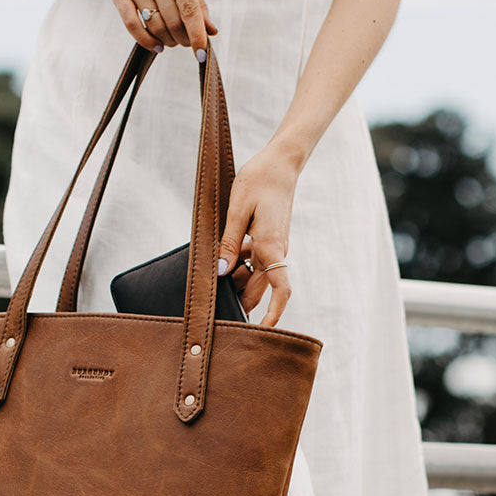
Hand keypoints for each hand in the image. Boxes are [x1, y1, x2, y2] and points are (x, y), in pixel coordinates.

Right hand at [102, 0, 216, 55]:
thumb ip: (197, 2)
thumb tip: (210, 31)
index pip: (189, 7)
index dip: (197, 34)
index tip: (202, 53)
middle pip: (173, 21)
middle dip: (182, 39)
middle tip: (183, 41)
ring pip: (155, 26)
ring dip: (167, 40)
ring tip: (170, 40)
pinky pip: (133, 26)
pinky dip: (147, 41)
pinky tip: (156, 45)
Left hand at [217, 143, 299, 328]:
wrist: (279, 163)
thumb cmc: (259, 181)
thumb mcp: (238, 210)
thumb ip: (230, 243)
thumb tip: (223, 272)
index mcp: (271, 247)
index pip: (281, 290)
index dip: (274, 314)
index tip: (264, 332)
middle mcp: (276, 251)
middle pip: (260, 289)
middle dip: (241, 300)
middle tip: (215, 307)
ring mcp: (273, 247)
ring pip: (255, 276)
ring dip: (237, 280)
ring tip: (213, 275)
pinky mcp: (268, 241)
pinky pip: (254, 261)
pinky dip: (239, 264)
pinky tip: (222, 256)